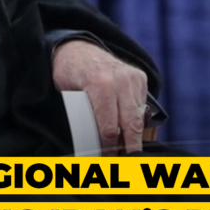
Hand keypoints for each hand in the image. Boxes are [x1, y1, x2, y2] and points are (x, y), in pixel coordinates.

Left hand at [51, 39, 148, 154]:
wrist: (76, 47)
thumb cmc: (68, 73)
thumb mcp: (67, 96)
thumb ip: (83, 118)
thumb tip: (93, 146)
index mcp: (100, 86)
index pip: (109, 129)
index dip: (108, 148)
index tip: (106, 158)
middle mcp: (120, 81)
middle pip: (131, 125)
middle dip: (130, 148)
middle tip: (126, 162)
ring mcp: (132, 78)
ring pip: (139, 117)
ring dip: (134, 135)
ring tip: (128, 150)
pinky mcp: (140, 77)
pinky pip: (142, 106)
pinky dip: (136, 119)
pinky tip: (128, 129)